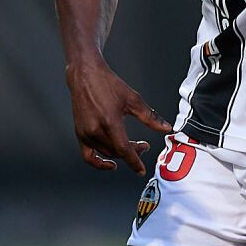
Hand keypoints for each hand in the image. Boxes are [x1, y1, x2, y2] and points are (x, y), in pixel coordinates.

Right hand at [66, 59, 172, 174]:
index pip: (124, 149)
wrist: (86, 76)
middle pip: (116, 152)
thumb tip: (166, 128)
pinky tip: (110, 163)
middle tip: (143, 146)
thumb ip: (150, 117)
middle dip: (132, 152)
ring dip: (120, 154)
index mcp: (109, 122)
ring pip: (106, 153)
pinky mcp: (79, 133)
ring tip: (131, 146)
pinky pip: (88, 155)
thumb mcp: (134, 100)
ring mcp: (85, 133)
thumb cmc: (108, 84)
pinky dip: (98, 162)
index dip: (134, 161)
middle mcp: (95, 130)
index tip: (141, 170)